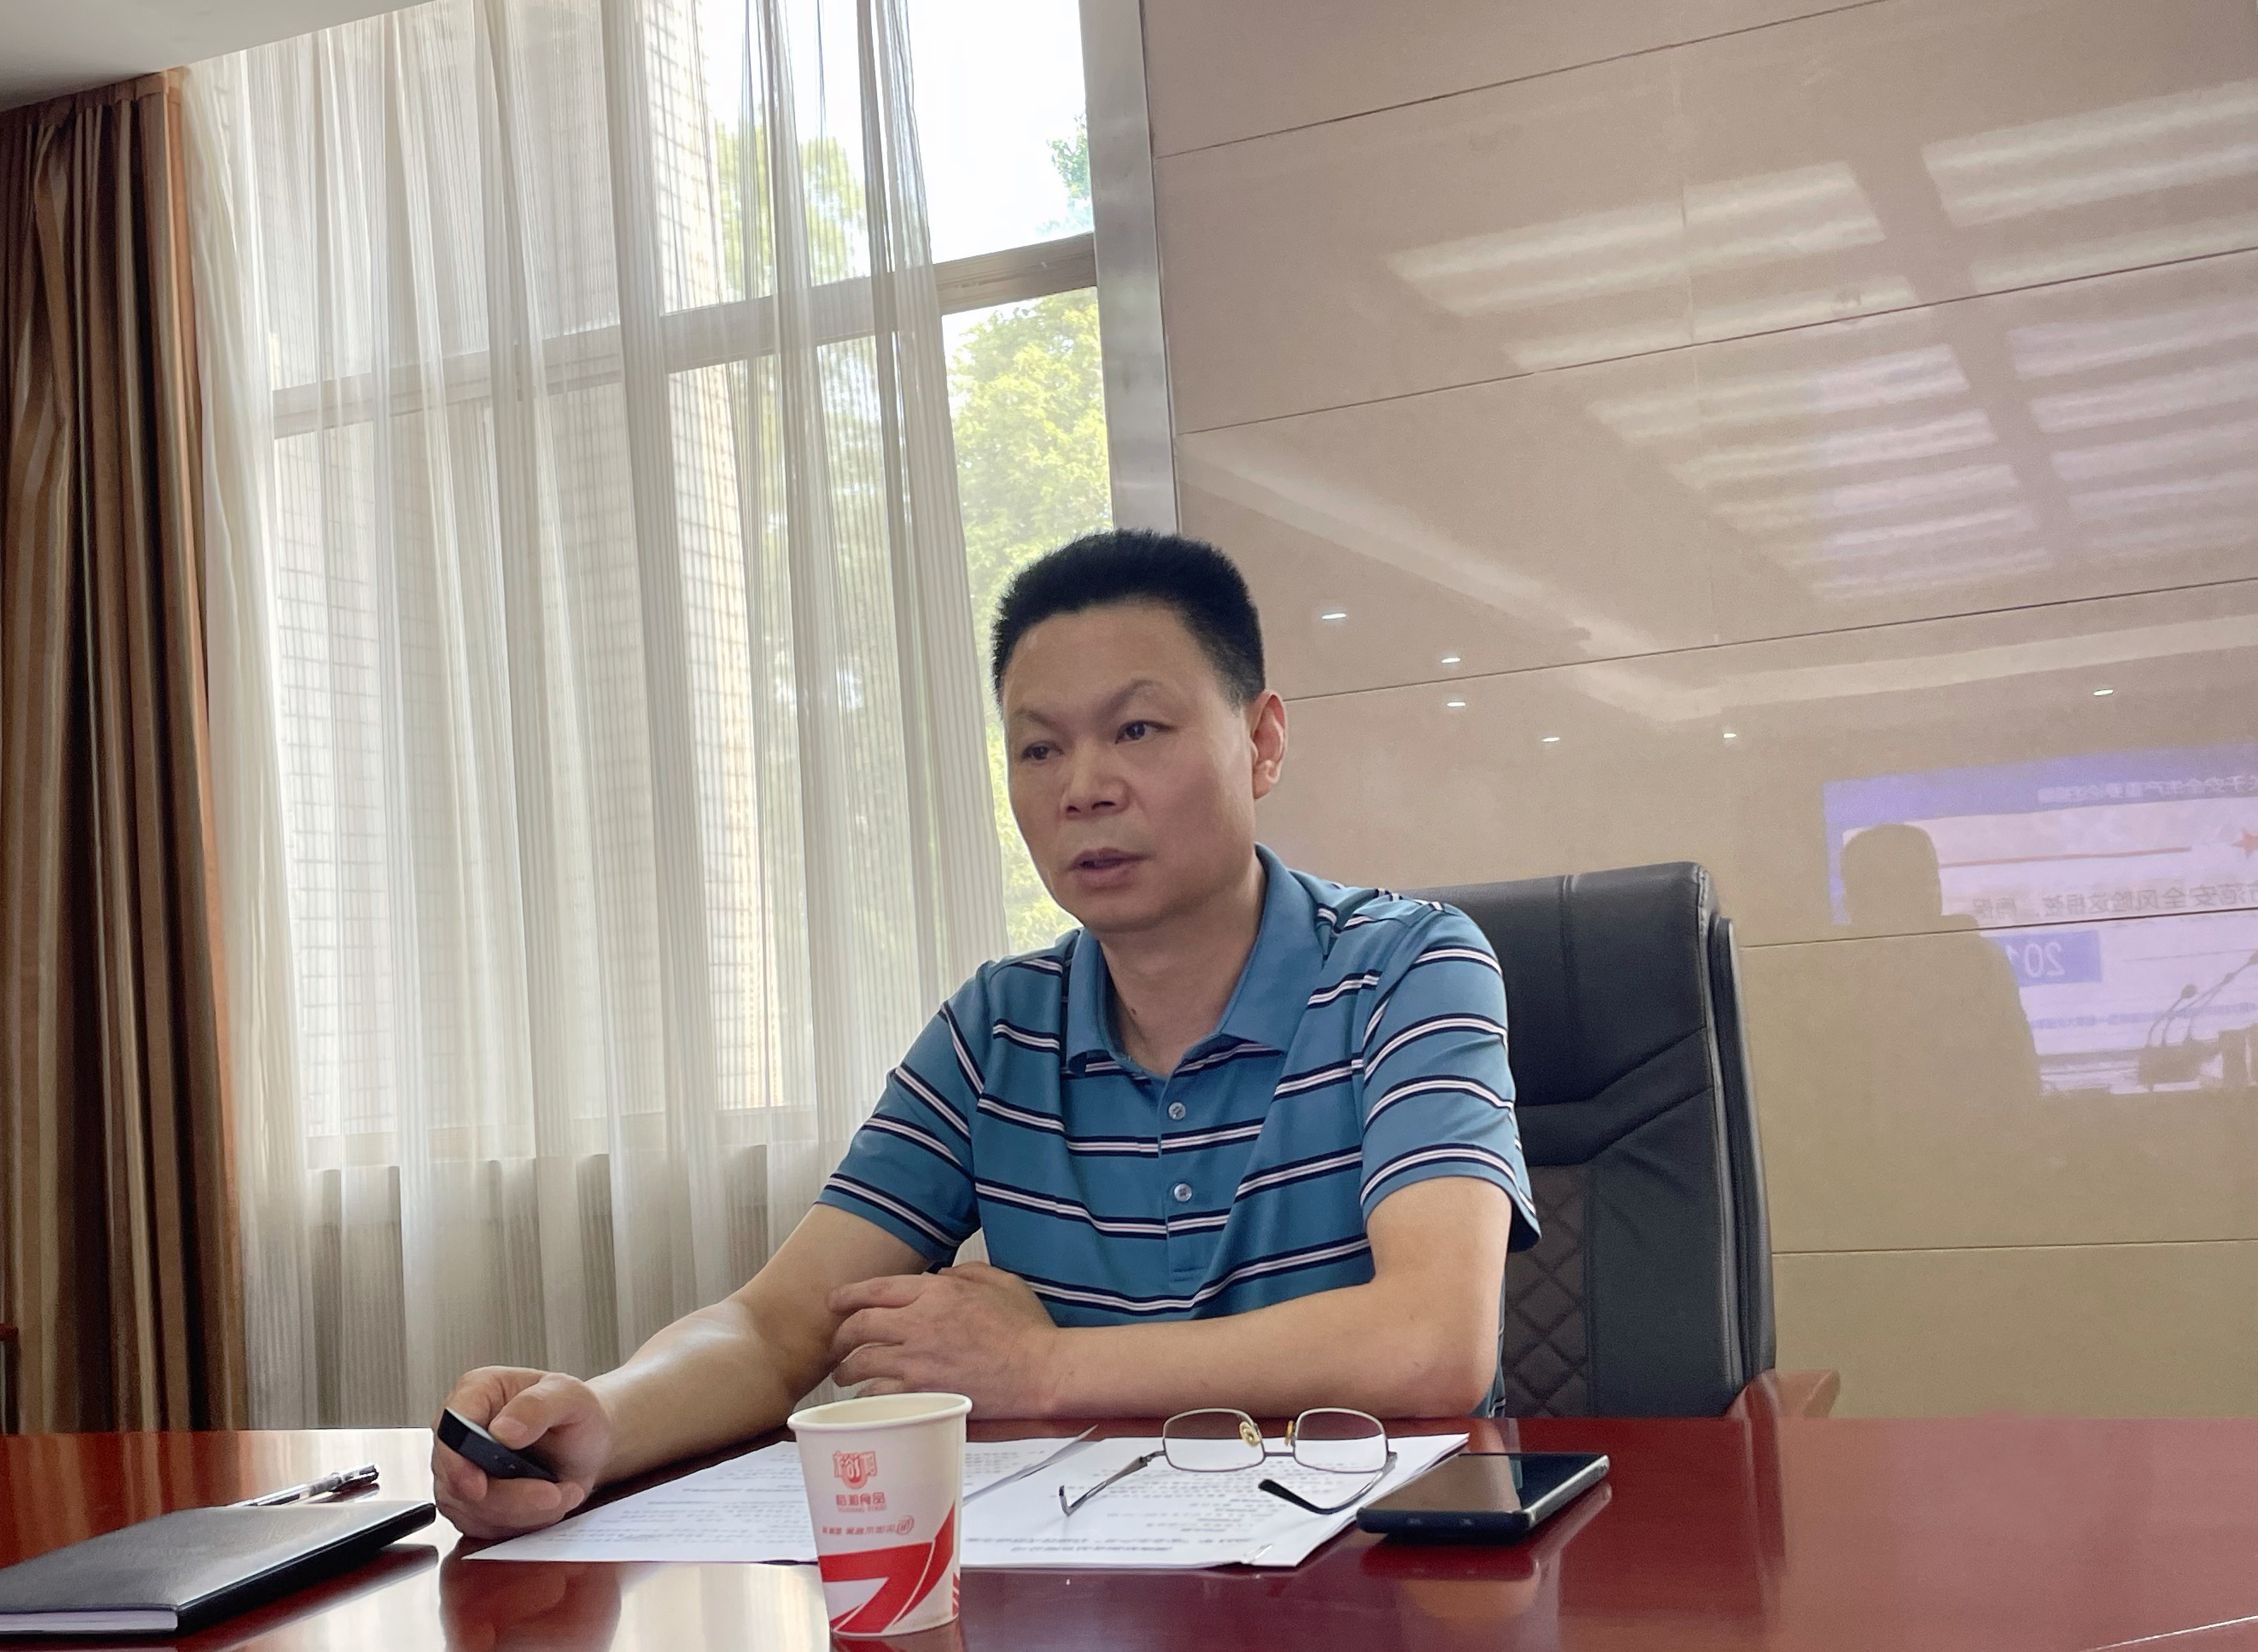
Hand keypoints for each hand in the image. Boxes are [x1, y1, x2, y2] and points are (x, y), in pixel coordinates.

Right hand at [432, 1367, 612, 1540]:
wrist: (585, 1445)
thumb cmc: (574, 1413)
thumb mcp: (571, 1397)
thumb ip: (538, 1406)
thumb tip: (503, 1430)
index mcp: (477, 1391)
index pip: (449, 1427)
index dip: (457, 1462)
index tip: (479, 1487)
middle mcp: (461, 1432)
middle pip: (458, 1479)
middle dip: (508, 1497)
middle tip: (553, 1495)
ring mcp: (462, 1470)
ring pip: (472, 1509)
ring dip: (522, 1512)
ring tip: (562, 1494)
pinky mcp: (470, 1503)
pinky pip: (483, 1526)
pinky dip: (520, 1524)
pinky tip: (548, 1505)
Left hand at [827, 1263, 1062, 1415]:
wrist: (1040, 1372)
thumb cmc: (1026, 1329)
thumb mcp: (1000, 1282)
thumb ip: (965, 1272)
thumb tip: (941, 1274)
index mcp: (936, 1293)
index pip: (875, 1289)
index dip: (848, 1295)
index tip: (835, 1302)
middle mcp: (919, 1325)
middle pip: (859, 1327)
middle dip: (841, 1335)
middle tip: (839, 1343)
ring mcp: (918, 1363)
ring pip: (861, 1364)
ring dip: (847, 1369)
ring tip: (846, 1374)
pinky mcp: (923, 1395)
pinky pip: (879, 1395)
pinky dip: (868, 1396)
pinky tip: (869, 1397)